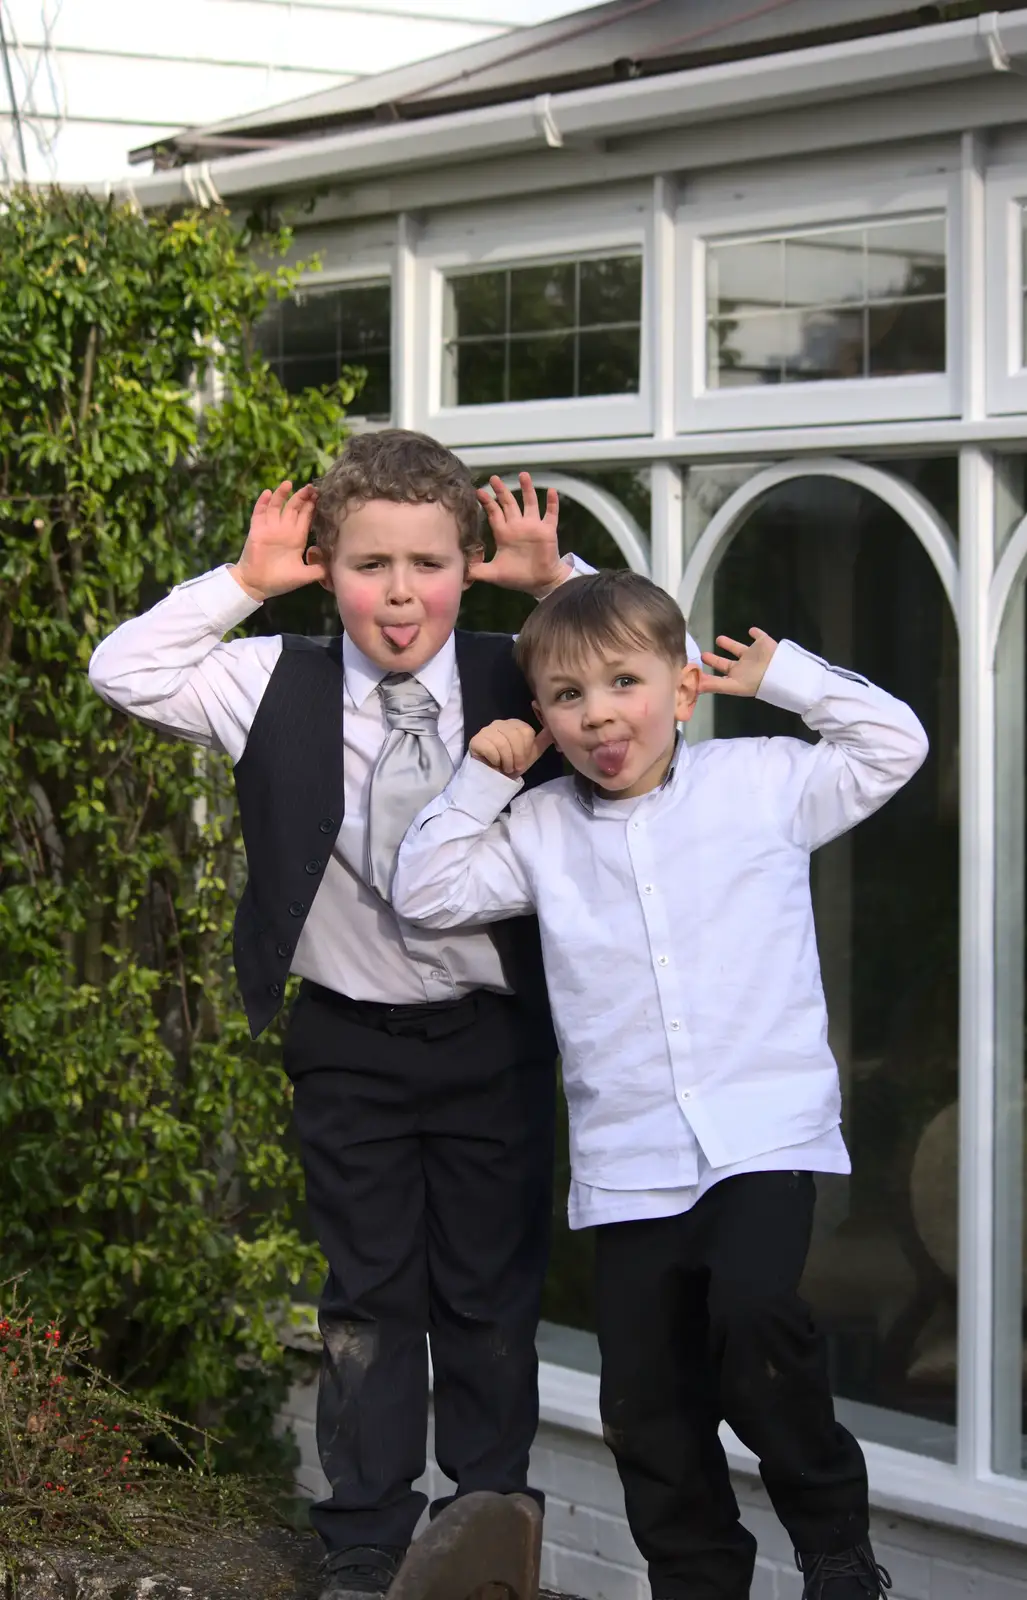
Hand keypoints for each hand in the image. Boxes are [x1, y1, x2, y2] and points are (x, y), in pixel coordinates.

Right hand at [230, 481, 320, 600]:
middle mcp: (284, 530)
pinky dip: (263, 502)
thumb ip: (319, 570)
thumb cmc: (280, 581)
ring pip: (276, 506)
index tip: (320, 495)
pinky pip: (259, 513)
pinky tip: (268, 493)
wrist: (257, 586)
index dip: (312, 506)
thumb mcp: (304, 576)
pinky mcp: (257, 530)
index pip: (306, 517)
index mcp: (297, 538)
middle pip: (294, 508)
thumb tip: (335, 566)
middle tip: (311, 487)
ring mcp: (270, 528)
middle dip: (302, 497)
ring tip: (289, 483)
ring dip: (282, 494)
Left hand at [470, 473, 565, 595]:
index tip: (479, 491)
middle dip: (502, 491)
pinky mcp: (547, 531)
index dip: (487, 502)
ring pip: (530, 503)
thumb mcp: (493, 574)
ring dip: (527, 489)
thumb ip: (477, 570)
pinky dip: (552, 503)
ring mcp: (533, 527)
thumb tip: (459, 571)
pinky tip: (551, 491)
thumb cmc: (518, 577)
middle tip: (494, 478)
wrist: (540, 583)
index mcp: (504, 533)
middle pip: (509, 503)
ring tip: (523, 474)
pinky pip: (551, 514)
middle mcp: (518, 526)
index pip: (494, 513)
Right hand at [470, 719, 553, 776]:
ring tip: (504, 768)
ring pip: (503, 743)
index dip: (526, 750)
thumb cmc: (512, 764)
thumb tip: (554, 727)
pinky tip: (493, 764)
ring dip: (506, 761)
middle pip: (515, 736)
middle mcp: (500, 723)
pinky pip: (490, 748)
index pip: (526, 731)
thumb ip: (542, 740)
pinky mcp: (476, 740)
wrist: (494, 778)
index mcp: (515, 724)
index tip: (522, 761)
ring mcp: (487, 730)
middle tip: (513, 767)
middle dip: (517, 756)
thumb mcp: (531, 753)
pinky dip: (495, 760)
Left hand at [699, 629, 777, 696]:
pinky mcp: (764, 643)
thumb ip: (713, 685)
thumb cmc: (756, 681)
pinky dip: (756, 633)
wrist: (780, 672)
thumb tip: (693, 686)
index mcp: (736, 676)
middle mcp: (744, 667)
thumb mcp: (732, 686)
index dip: (708, 674)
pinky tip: (752, 631)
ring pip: (739, 648)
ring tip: (719, 639)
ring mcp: (754, 655)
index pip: (718, 675)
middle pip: (726, 662)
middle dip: (715, 659)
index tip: (696, 669)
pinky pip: (759, 636)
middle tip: (703, 654)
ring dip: (729, 644)